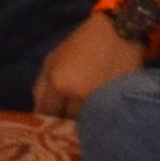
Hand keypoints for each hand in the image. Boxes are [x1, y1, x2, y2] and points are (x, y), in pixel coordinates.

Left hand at [31, 10, 149, 116]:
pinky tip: (98, 118)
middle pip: (67, 122)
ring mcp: (101, 101)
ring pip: (87, 124)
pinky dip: (100, 122)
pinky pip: (105, 120)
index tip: (47, 126)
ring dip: (83, 125)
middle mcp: (78, 95)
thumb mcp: (53, 59)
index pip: (47, 113)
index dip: (46, 121)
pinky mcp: (121, 104)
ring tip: (82, 123)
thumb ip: (41, 87)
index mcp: (59, 83)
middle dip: (64, 125)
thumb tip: (38, 112)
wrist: (119, 34)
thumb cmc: (81, 45)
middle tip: (64, 126)